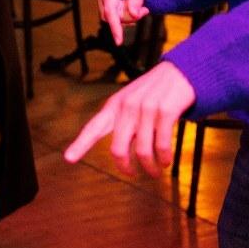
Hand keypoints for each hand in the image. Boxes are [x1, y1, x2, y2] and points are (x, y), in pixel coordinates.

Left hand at [63, 61, 196, 176]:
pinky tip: (165, 161)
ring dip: (149, 167)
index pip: (94, 127)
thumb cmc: (154, 92)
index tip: (68, 159)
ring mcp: (146, 108)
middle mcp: (127, 106)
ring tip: (155, 171)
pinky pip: (161, 145)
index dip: (80, 144)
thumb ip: (122, 123)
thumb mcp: (131, 101)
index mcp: (114, 105)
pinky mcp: (165, 111)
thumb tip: (119, 154)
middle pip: (118, 148)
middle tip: (133, 175)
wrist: (180, 72)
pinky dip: (164, 158)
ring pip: (142, 151)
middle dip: (125, 167)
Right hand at [94, 0, 154, 45]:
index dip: (115, 27)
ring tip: (140, 7)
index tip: (119, 41)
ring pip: (108, 11)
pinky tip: (131, 4)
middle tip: (144, 11)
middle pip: (110, 13)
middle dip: (126, 17)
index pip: (111, 9)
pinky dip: (120, 9)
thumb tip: (133, 16)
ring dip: (123, 14)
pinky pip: (108, 6)